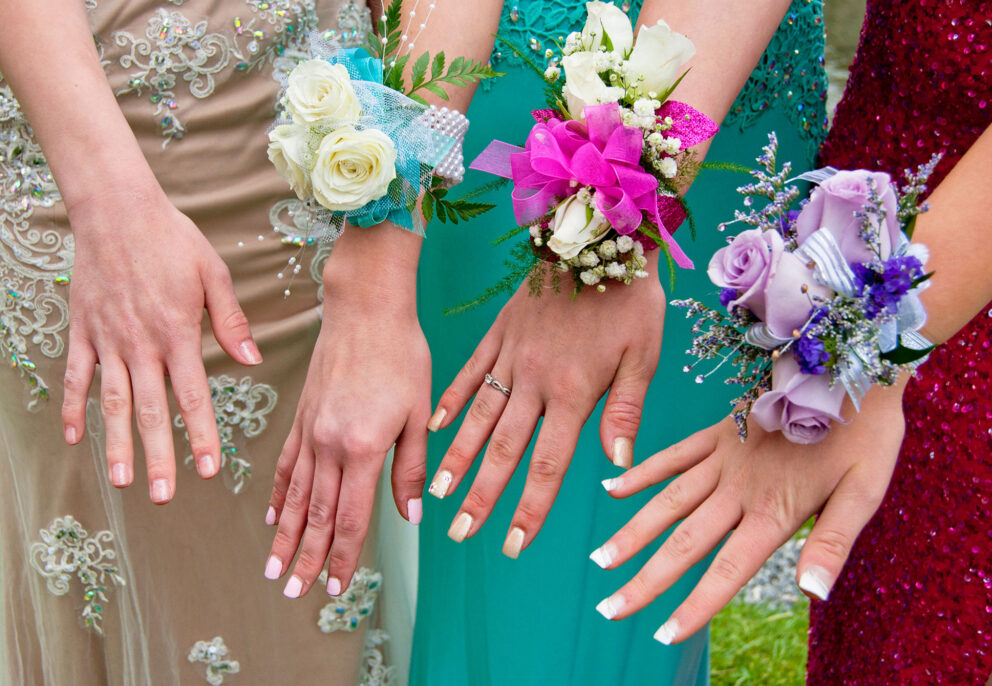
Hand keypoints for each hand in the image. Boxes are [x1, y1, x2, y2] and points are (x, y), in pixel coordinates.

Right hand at [62, 186, 260, 503]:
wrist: (116, 208)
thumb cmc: (172, 238)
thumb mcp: (212, 273)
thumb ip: (231, 320)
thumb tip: (254, 359)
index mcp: (178, 332)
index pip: (194, 395)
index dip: (201, 434)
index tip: (209, 470)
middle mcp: (141, 343)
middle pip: (151, 410)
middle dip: (157, 456)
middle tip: (163, 497)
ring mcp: (107, 339)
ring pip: (113, 401)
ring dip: (116, 443)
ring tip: (119, 481)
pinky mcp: (82, 330)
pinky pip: (75, 375)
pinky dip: (72, 406)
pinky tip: (73, 437)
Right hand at [263, 227, 429, 596]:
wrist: (366, 307)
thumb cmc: (402, 354)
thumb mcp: (419, 413)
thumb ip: (410, 468)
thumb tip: (410, 517)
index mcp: (362, 446)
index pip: (352, 517)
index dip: (344, 557)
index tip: (336, 588)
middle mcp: (328, 444)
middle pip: (317, 515)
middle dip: (306, 558)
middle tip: (294, 593)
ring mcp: (309, 429)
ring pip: (295, 495)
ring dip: (285, 536)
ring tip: (273, 569)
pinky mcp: (301, 414)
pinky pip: (285, 463)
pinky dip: (278, 494)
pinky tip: (273, 516)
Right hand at [428, 260, 664, 557]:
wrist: (600, 233)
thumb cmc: (630, 297)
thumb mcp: (644, 354)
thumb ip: (626, 410)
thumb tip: (617, 466)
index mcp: (575, 392)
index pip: (548, 464)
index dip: (530, 508)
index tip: (512, 543)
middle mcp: (535, 381)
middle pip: (503, 450)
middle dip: (482, 497)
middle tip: (461, 533)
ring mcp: (511, 355)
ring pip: (478, 417)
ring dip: (456, 459)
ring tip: (437, 494)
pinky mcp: (498, 333)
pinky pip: (469, 372)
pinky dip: (450, 400)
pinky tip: (431, 426)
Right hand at [590, 381, 906, 643]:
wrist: (855, 364)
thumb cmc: (868, 433)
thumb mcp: (866, 491)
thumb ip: (833, 543)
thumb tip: (811, 594)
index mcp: (774, 510)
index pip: (726, 570)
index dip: (694, 604)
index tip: (661, 634)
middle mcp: (739, 487)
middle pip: (684, 543)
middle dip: (645, 580)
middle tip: (608, 609)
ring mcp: (724, 456)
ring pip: (668, 502)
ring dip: (632, 533)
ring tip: (600, 560)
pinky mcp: (719, 431)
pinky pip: (673, 455)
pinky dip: (642, 472)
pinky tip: (611, 487)